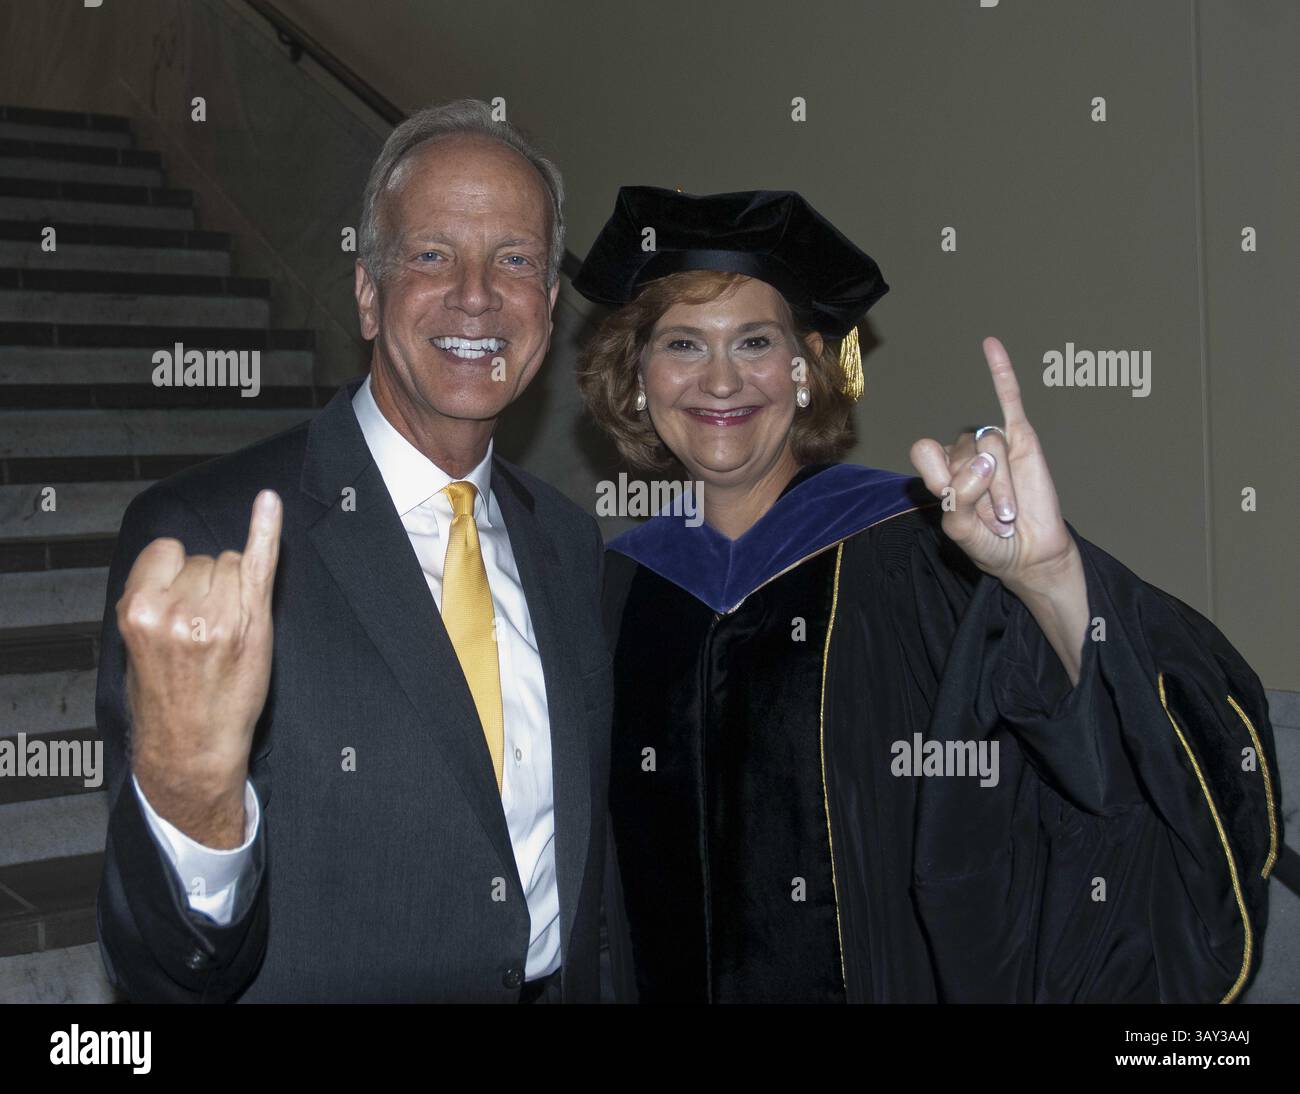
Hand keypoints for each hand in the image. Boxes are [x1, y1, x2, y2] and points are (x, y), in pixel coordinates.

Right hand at [118, 490, 281, 846]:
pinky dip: (266, 529)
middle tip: (204, 631)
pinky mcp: (252, 623)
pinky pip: (260, 562)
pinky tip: (268, 503)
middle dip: (206, 584)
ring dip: (232, 587)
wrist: (194, 746)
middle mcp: (178, 609)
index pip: (167, 552)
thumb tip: (171, 559)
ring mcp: (218, 615)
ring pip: (231, 562)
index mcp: (139, 609)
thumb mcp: (137, 644)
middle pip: (203, 558)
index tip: (181, 601)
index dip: (178, 575)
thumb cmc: (167, 698)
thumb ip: (152, 598)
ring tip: (223, 633)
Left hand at [909, 337, 1078, 598]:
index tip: (950, 498)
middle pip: (960, 452)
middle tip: (993, 519)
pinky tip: (991, 346)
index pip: (925, 451)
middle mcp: (963, 453)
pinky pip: (1010, 400)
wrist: (1029, 554)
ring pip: (989, 445)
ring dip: (1002, 487)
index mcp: (941, 470)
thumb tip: (984, 463)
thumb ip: (960, 499)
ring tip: (1009, 513)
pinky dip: (1001, 372)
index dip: (938, 474)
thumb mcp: (961, 530)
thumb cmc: (990, 543)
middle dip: (979, 491)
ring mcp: (992, 444)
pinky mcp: (1022, 439)